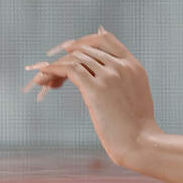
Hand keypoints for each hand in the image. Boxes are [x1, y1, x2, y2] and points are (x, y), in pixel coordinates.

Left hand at [22, 26, 159, 167]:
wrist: (140, 143)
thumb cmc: (136, 129)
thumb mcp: (135, 97)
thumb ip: (122, 83)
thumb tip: (101, 82)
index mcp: (133, 66)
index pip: (105, 39)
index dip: (83, 41)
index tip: (69, 50)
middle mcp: (122, 66)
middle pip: (85, 49)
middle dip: (65, 58)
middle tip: (50, 74)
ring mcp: (110, 76)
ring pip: (75, 59)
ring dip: (55, 67)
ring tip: (42, 81)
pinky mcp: (96, 89)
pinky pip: (69, 70)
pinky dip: (53, 70)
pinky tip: (42, 76)